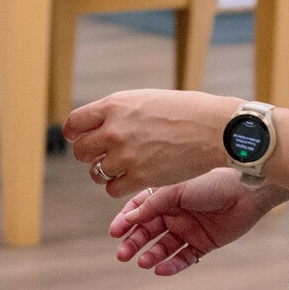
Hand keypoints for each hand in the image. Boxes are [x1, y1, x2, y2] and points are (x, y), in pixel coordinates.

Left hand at [64, 88, 228, 197]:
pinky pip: (112, 190)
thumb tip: (96, 124)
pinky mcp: (140, 177)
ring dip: (104, 173)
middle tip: (104, 156)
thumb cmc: (184, 111)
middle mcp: (115, 130)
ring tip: (121, 167)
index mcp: (114, 105)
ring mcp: (126, 155)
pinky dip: (118, 187)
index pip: (74, 123)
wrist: (215, 128)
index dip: (75, 134)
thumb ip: (118, 112)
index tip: (81, 138)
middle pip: (81, 151)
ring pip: (95, 173)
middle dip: (90, 155)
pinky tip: (131, 179)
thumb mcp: (144, 99)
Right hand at [109, 168, 277, 275]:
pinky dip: (172, 265)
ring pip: (164, 246)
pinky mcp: (204, 243)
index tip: (115, 233)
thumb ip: (152, 205)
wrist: (246, 192)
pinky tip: (160, 269)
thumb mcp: (176, 190)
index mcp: (166, 196)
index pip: (139, 210)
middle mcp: (175, 213)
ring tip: (143, 262)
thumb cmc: (211, 182)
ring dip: (151, 255)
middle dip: (134, 242)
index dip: (125, 221)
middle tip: (122, 255)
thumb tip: (128, 218)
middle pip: (148, 231)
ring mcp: (188, 229)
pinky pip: (185, 258)